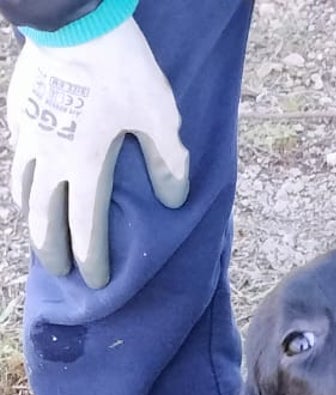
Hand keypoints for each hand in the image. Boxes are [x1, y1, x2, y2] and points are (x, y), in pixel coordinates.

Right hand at [6, 16, 188, 290]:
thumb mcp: (158, 116)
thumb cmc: (120, 67)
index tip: (97, 282)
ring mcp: (30, 132)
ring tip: (39, 229)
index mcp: (85, 166)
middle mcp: (51, 158)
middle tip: (61, 271)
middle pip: (44, 218)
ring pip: (23, 186)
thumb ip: (167, 162)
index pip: (85, 229)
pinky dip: (23, 170)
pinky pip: (17, 149)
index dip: (91, 260)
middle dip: (53, 250)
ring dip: (31, 215)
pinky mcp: (19, 107)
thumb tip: (173, 200)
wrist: (73, 18)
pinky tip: (29, 171)